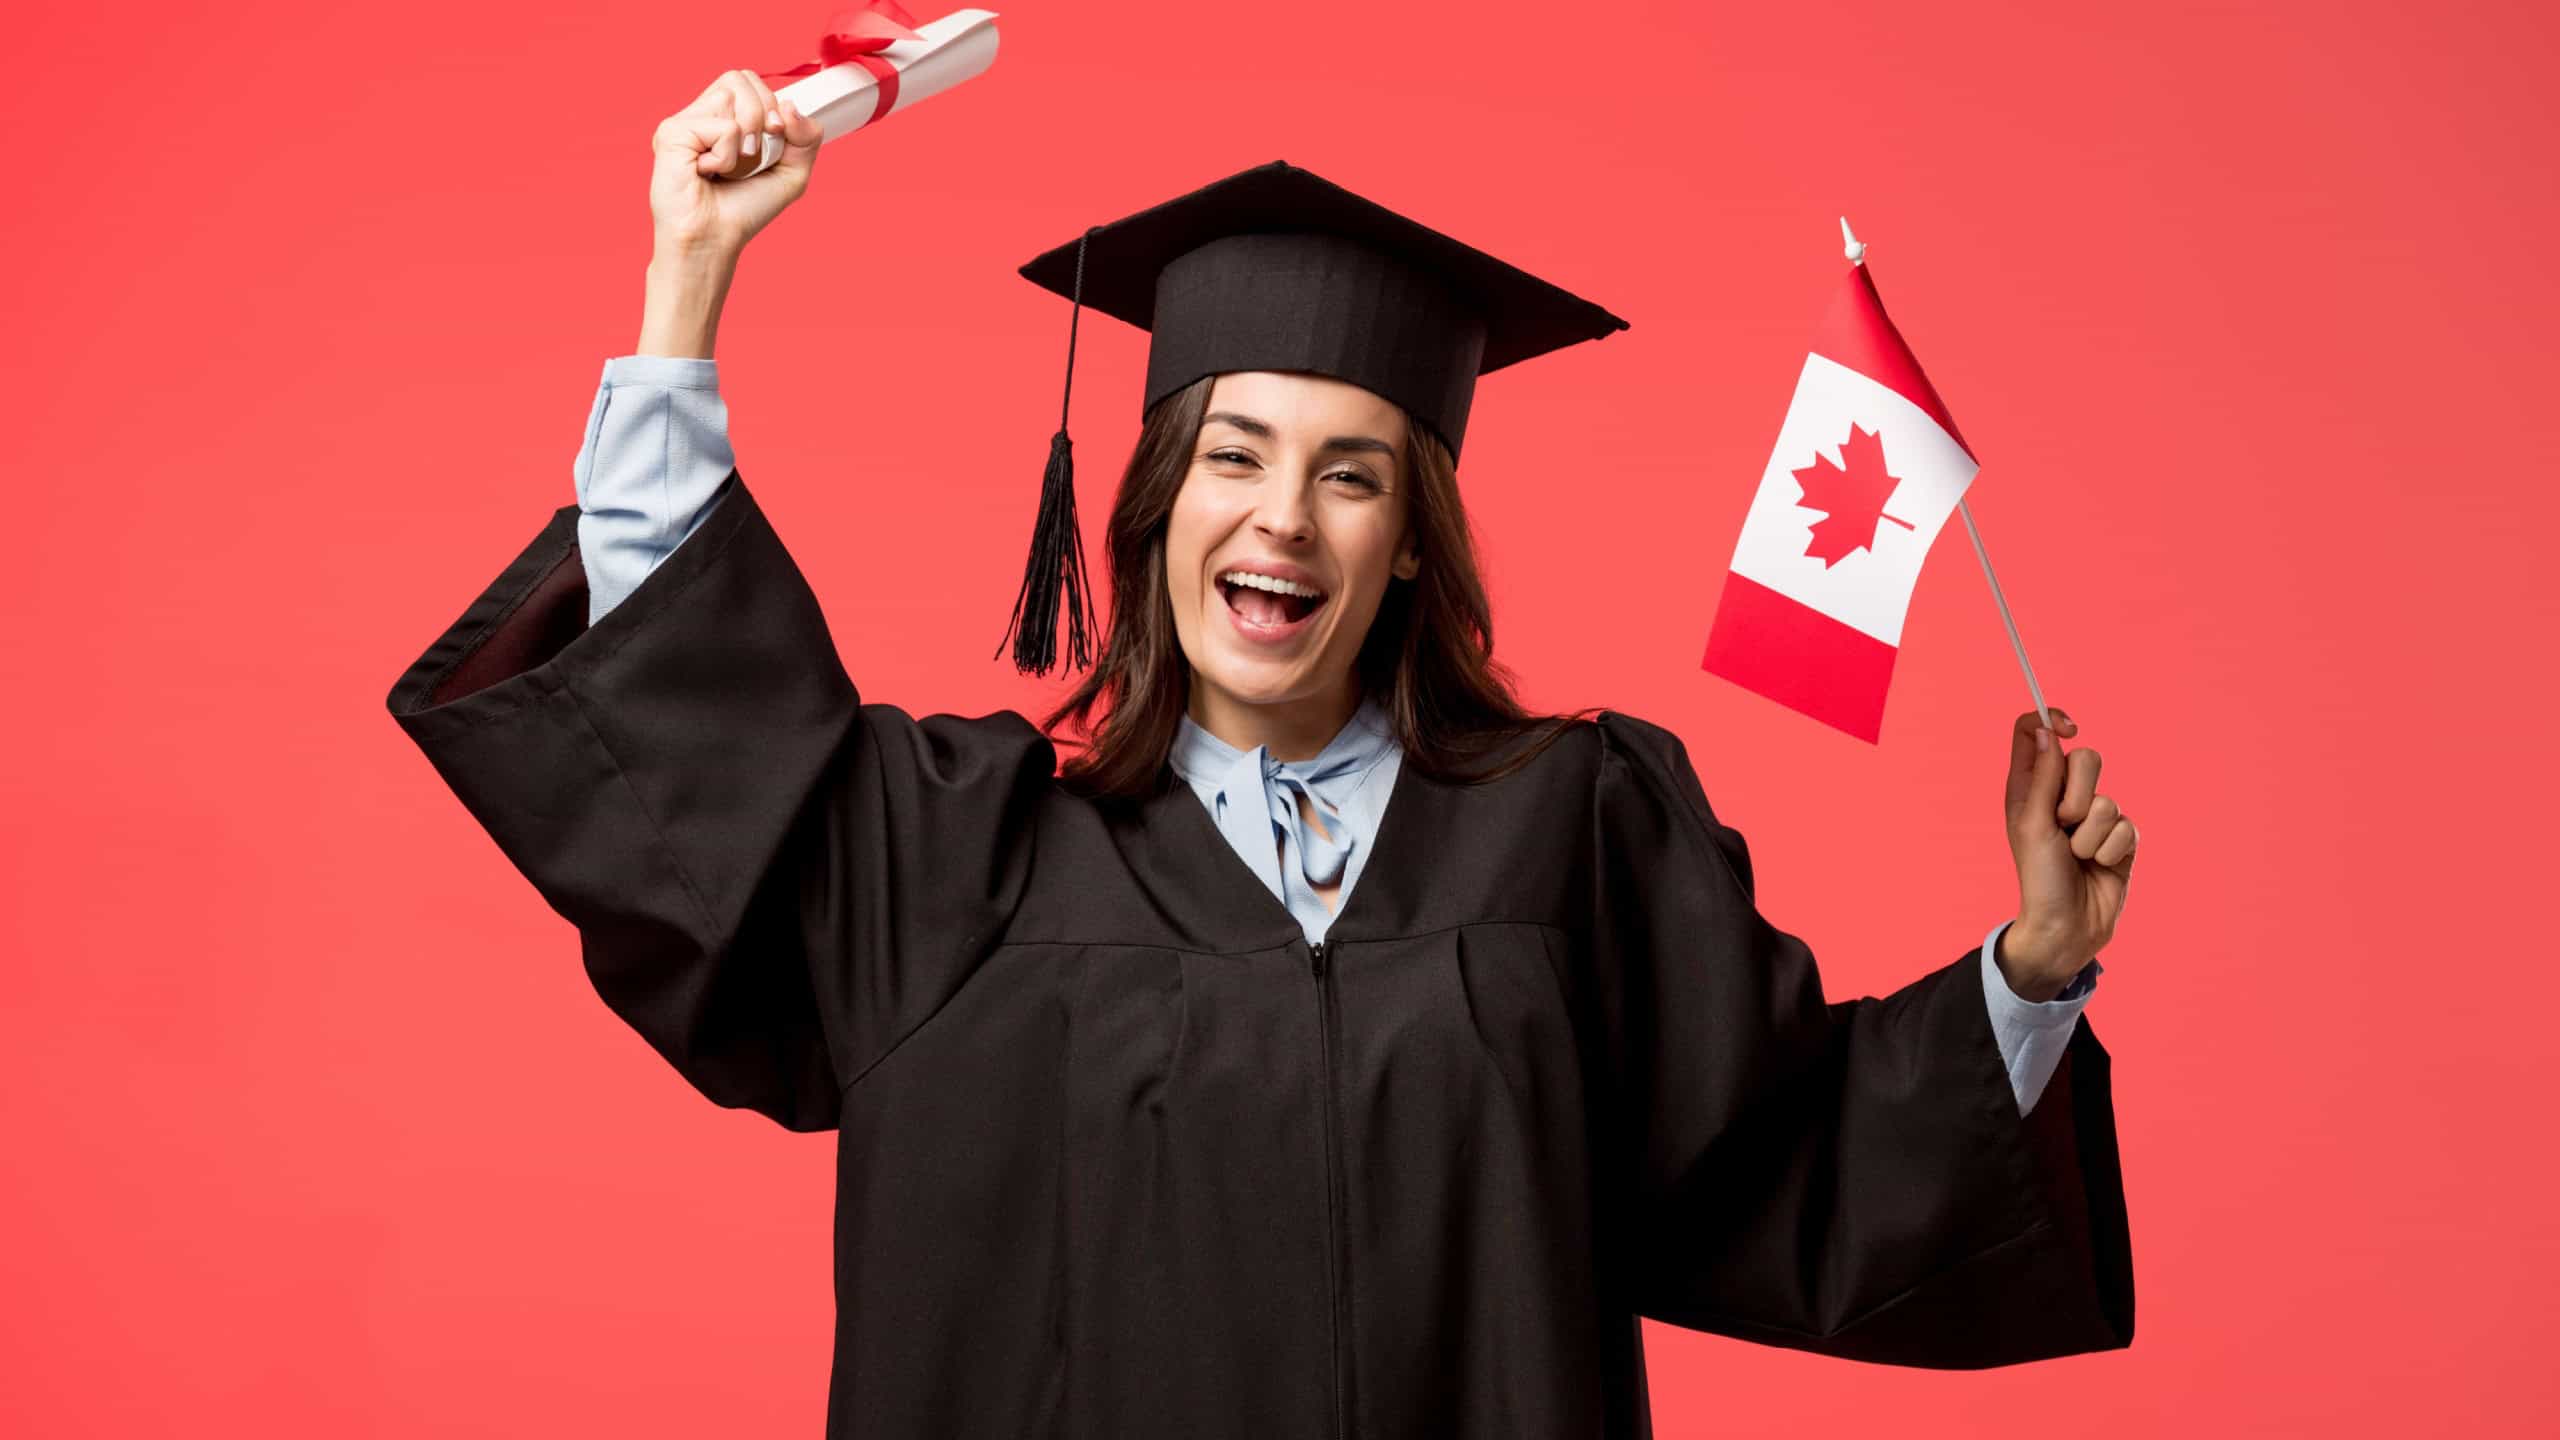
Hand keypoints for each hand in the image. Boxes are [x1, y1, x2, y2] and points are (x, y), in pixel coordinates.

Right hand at [648, 69, 825, 260]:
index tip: (777, 136)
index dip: (771, 103)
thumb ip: (806, 136)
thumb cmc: (744, 210)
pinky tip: (708, 173)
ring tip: (729, 167)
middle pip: (740, 77)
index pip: (749, 80)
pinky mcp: (672, 132)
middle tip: (753, 154)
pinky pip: (723, 126)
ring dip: (747, 138)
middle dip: (763, 115)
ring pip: (731, 93)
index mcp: (722, 117)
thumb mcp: (792, 173)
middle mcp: (700, 114)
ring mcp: (683, 121)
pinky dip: (728, 155)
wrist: (714, 240)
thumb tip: (789, 104)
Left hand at [1997, 708, 2138, 1000]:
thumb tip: (2046, 731)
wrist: (2068, 928)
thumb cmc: (2040, 880)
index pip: (2036, 732)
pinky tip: (2099, 868)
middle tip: (2063, 824)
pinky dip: (2110, 850)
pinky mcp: (2121, 839)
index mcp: (2029, 787)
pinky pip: (2127, 826)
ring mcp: (2095, 817)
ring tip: (2077, 857)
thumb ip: (2041, 778)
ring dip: (2090, 836)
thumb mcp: (2032, 825)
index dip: (2052, 720)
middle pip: (2086, 758)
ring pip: (2108, 798)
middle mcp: (2062, 796)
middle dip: (2077, 795)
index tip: (2069, 729)